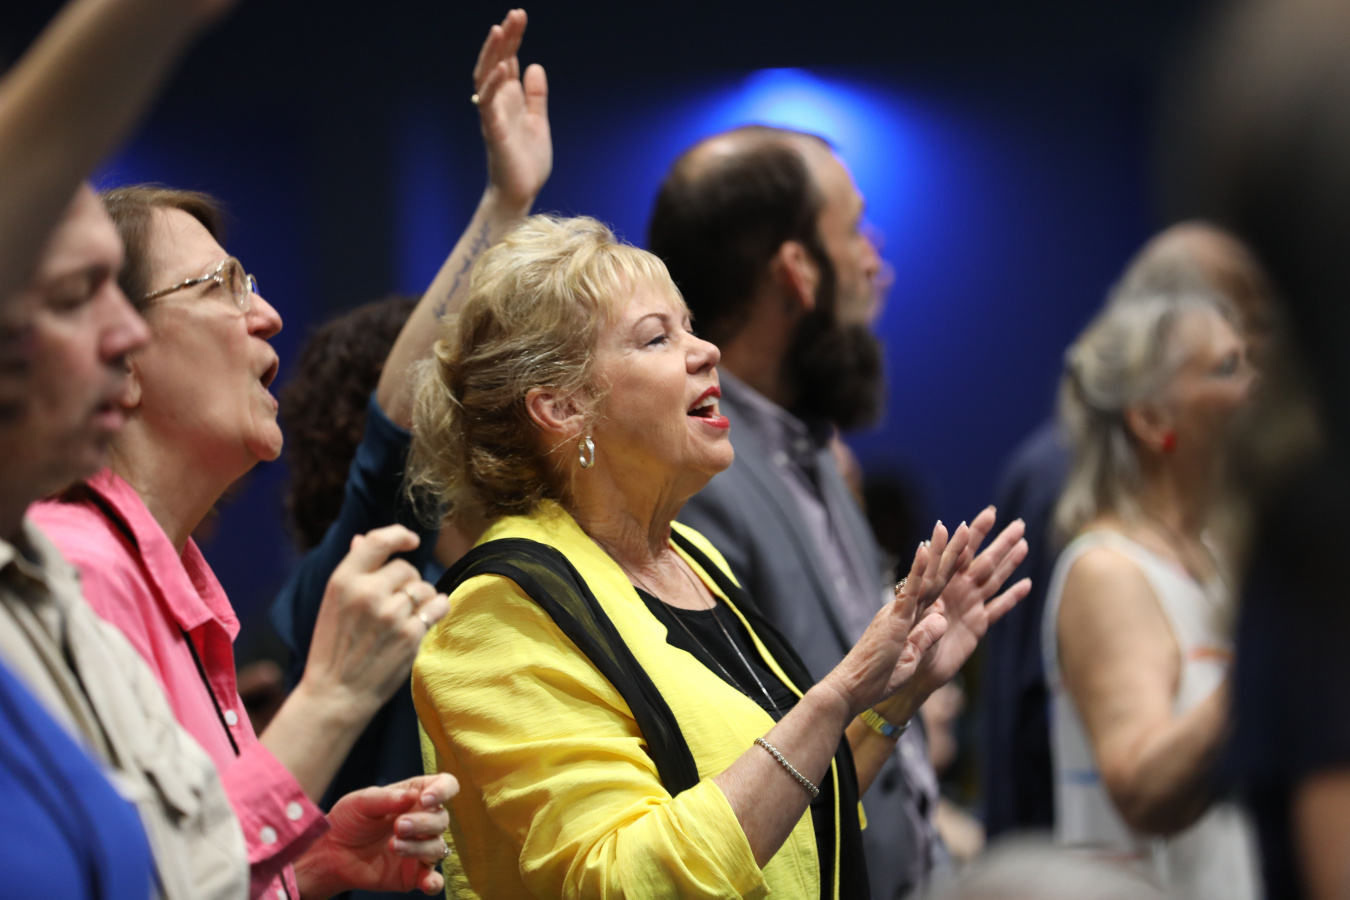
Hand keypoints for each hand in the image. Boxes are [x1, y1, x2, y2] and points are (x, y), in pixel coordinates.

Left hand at [295, 774, 457, 898]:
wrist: (331, 853)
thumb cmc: (348, 820)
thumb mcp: (361, 802)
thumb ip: (387, 798)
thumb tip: (414, 796)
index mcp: (416, 796)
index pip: (445, 786)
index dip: (442, 790)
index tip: (425, 799)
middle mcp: (424, 821)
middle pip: (441, 819)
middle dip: (422, 823)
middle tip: (398, 827)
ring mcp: (421, 849)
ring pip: (437, 847)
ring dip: (418, 847)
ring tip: (393, 846)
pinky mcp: (413, 874)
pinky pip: (433, 879)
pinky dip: (434, 882)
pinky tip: (427, 883)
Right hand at [300, 525, 449, 717]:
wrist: (336, 694)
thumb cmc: (333, 647)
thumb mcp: (331, 603)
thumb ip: (352, 570)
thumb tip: (361, 539)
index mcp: (343, 581)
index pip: (377, 541)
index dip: (398, 535)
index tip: (411, 540)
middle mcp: (367, 593)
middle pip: (406, 568)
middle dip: (407, 581)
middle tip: (396, 602)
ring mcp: (390, 614)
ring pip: (424, 588)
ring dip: (422, 597)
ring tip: (406, 615)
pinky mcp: (410, 635)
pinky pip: (438, 606)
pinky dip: (437, 609)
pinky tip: (426, 618)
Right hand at [474, 9, 550, 211]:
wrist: (520, 193)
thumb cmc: (526, 162)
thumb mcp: (538, 122)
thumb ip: (536, 96)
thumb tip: (536, 66)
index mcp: (511, 99)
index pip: (509, 61)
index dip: (513, 39)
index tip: (520, 16)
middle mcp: (499, 103)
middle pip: (497, 62)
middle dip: (505, 38)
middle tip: (515, 14)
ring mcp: (494, 116)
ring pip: (487, 77)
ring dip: (493, 54)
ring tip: (500, 30)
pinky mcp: (494, 132)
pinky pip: (489, 104)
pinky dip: (495, 85)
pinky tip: (504, 67)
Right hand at [823, 520, 970, 717]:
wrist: (851, 688)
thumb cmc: (877, 677)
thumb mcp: (911, 656)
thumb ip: (925, 635)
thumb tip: (940, 615)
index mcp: (908, 617)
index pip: (934, 588)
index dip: (948, 568)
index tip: (959, 547)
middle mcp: (903, 609)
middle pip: (933, 576)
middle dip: (948, 551)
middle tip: (961, 525)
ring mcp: (898, 612)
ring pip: (924, 578)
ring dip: (937, 551)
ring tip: (947, 526)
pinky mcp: (893, 620)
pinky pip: (909, 592)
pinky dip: (918, 570)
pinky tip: (924, 549)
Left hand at [908, 506, 1030, 694]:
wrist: (909, 674)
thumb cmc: (901, 649)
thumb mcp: (907, 635)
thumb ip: (924, 625)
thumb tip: (940, 618)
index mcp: (935, 589)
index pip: (951, 560)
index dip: (961, 542)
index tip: (972, 520)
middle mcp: (954, 592)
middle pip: (980, 562)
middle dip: (997, 541)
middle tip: (1015, 522)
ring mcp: (968, 607)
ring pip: (993, 579)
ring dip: (1009, 561)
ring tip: (1023, 542)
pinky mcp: (977, 627)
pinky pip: (998, 609)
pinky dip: (1012, 597)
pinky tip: (1026, 584)